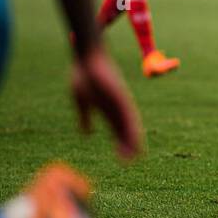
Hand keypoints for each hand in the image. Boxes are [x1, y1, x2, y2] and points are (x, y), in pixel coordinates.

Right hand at [70, 45, 141, 159]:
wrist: (86, 55)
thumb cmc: (83, 74)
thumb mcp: (81, 101)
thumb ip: (85, 118)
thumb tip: (87, 134)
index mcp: (107, 109)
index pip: (116, 130)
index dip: (120, 144)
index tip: (122, 160)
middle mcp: (117, 107)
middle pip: (125, 130)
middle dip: (127, 146)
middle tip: (129, 162)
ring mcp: (120, 101)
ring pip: (129, 125)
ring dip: (132, 141)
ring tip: (136, 156)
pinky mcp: (121, 96)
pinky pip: (128, 114)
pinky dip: (131, 127)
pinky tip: (135, 138)